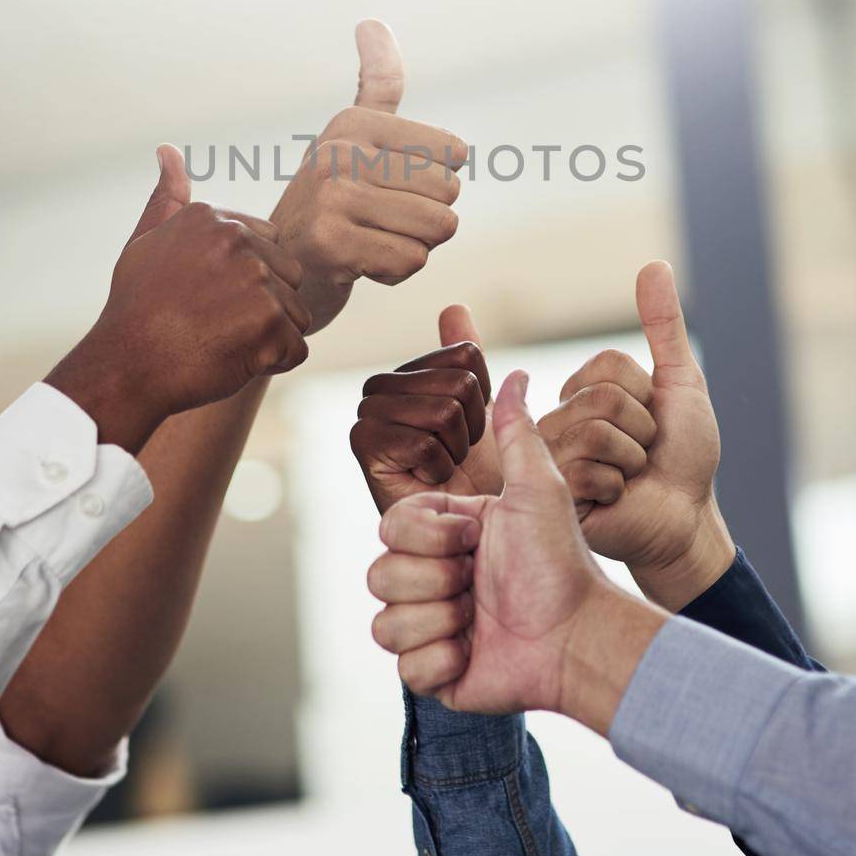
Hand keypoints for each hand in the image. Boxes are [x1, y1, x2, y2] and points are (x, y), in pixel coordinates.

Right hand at [46, 146, 310, 448]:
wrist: (125, 367)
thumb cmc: (135, 308)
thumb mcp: (145, 242)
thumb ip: (168, 198)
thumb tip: (168, 150)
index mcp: (215, 219)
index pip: (268, 246)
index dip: (245, 280)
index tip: (209, 298)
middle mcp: (238, 241)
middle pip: (288, 278)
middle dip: (264, 306)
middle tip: (216, 324)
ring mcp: (257, 281)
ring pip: (295, 315)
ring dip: (269, 336)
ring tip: (222, 343)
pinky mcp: (270, 324)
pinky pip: (296, 349)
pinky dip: (272, 363)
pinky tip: (233, 361)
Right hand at [270, 21, 465, 331]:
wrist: (282, 269)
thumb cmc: (333, 198)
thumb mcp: (355, 133)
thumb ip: (377, 81)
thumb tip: (371, 21)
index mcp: (354, 122)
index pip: (454, 152)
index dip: (435, 181)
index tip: (390, 188)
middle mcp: (339, 151)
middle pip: (449, 192)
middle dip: (426, 218)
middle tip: (381, 222)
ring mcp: (331, 197)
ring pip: (437, 228)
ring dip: (414, 246)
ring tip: (373, 240)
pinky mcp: (329, 244)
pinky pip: (412, 261)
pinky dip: (395, 272)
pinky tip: (360, 264)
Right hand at [351, 307, 503, 510]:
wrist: (479, 547)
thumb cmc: (487, 489)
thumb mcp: (492, 416)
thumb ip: (468, 361)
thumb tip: (454, 307)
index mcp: (414, 376)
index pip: (467, 355)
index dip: (487, 400)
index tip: (473, 435)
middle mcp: (386, 390)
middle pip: (458, 381)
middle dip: (474, 428)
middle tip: (458, 462)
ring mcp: (372, 415)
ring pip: (443, 409)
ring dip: (457, 452)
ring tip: (443, 475)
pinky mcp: (364, 446)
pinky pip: (422, 441)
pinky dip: (439, 471)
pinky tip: (426, 488)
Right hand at [368, 372, 612, 716]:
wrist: (578, 634)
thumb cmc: (561, 560)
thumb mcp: (539, 491)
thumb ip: (518, 433)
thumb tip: (517, 372)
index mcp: (442, 533)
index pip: (391, 525)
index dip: (430, 534)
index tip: (475, 538)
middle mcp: (427, 576)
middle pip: (379, 574)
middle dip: (436, 580)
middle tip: (478, 582)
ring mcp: (427, 624)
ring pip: (384, 623)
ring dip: (439, 621)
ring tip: (478, 621)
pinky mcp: (433, 672)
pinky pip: (405, 670)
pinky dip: (442, 661)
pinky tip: (474, 653)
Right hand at [542, 261, 733, 610]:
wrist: (685, 518)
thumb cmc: (685, 456)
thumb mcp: (680, 384)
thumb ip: (664, 326)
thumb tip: (653, 264)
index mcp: (583, 392)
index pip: (607, 365)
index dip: (645, 394)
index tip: (650, 421)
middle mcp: (559, 419)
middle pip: (602, 396)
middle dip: (643, 428)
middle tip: (643, 453)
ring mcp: (552, 456)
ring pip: (595, 430)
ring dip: (634, 457)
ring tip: (631, 475)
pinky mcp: (554, 494)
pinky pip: (589, 469)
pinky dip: (619, 484)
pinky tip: (616, 497)